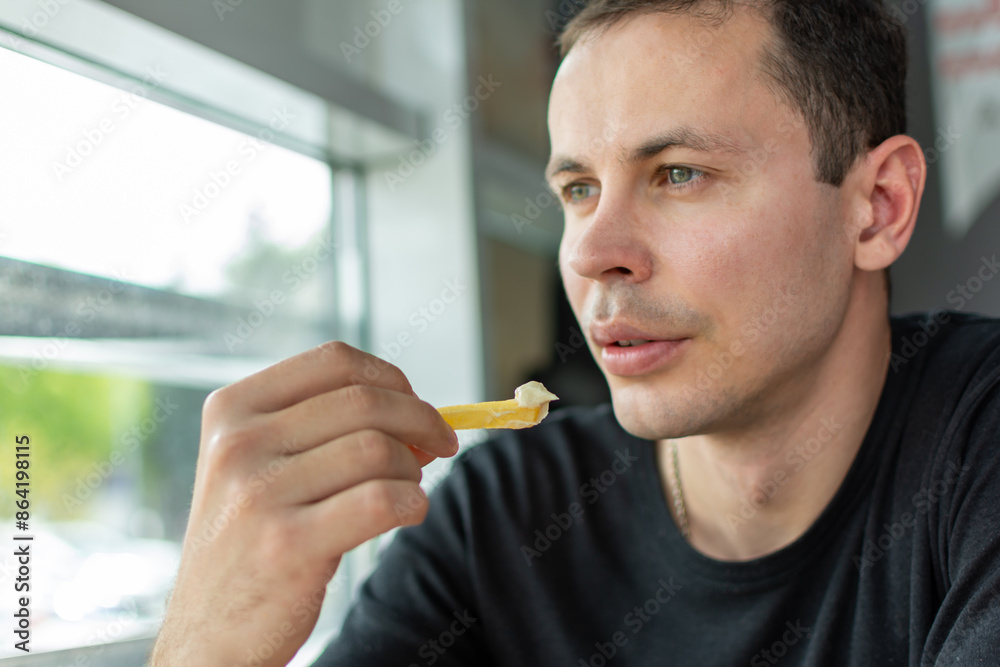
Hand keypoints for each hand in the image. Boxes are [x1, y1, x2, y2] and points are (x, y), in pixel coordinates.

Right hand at [149, 342, 458, 665]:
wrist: (208, 635)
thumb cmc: (248, 544)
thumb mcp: (259, 466)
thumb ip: (323, 428)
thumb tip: (416, 410)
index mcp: (232, 410)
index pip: (335, 360)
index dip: (393, 378)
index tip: (417, 405)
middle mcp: (238, 444)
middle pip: (366, 401)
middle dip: (421, 420)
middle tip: (440, 445)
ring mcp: (257, 494)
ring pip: (378, 450)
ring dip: (412, 471)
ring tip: (405, 491)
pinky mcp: (286, 545)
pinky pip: (382, 500)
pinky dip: (412, 503)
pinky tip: (407, 513)